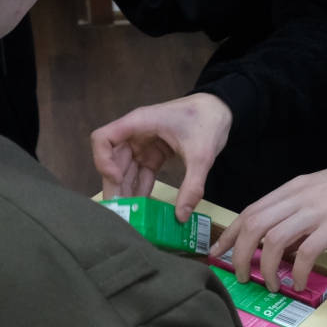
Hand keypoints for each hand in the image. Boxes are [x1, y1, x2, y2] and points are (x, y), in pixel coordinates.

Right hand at [91, 93, 232, 218]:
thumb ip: (192, 185)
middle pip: (113, 160)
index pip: (103, 138)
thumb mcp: (202, 154)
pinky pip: (141, 172)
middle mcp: (136, 132)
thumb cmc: (208, 121)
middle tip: (120, 212)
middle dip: (115, 185)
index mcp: (139, 123)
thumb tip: (181, 216)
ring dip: (126, 190)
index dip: (103, 160)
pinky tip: (143, 207)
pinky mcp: (154, 152)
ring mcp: (144, 143)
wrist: (223, 109)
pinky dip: (140, 188)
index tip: (117, 179)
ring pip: (126, 169)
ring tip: (128, 215)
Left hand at [211, 140, 326, 291]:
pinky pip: (307, 250)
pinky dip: (298, 270)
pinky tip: (300, 283)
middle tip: (240, 276)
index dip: (229, 233)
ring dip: (266, 267)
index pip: (251, 210)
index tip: (217, 253)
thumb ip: (302, 208)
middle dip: (239, 254)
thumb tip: (285, 237)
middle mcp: (300, 196)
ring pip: (274, 239)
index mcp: (295, 188)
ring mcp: (318, 208)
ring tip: (271, 285)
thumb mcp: (325, 190)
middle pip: (253, 224)